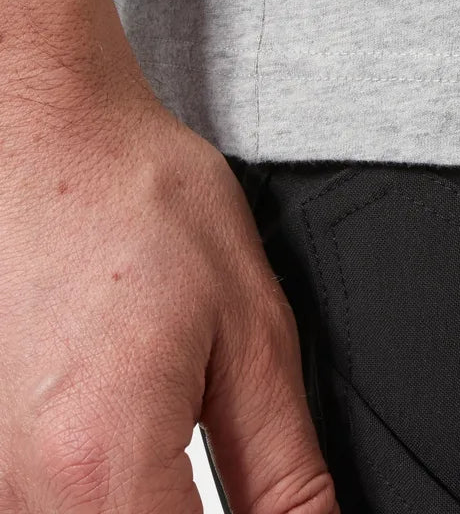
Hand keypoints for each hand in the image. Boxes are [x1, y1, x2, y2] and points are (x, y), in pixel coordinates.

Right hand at [0, 91, 338, 512]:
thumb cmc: (138, 201)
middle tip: (224, 456)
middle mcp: (12, 496)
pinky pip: (44, 502)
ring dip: (149, 507)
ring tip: (174, 422)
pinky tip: (131, 432)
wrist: (42, 132)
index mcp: (101, 473)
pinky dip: (103, 492)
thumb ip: (283, 467)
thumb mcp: (251, 333)